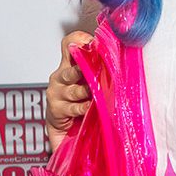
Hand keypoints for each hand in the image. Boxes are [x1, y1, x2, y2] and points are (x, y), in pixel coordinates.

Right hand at [46, 31, 92, 150]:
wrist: (66, 135)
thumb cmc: (80, 109)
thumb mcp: (89, 87)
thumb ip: (99, 74)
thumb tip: (119, 59)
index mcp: (69, 67)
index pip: (69, 44)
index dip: (80, 40)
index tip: (94, 42)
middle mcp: (61, 77)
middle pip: (73, 66)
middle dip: (87, 68)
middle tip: (99, 68)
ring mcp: (57, 93)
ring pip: (76, 88)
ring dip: (89, 91)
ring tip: (99, 93)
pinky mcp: (56, 109)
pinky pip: (74, 106)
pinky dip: (85, 108)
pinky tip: (93, 108)